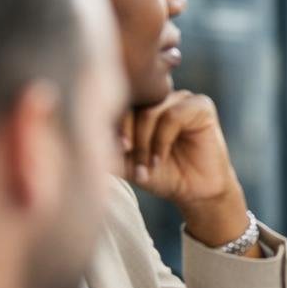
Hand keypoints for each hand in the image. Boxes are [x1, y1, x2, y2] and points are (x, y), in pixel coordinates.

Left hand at [121, 90, 253, 250]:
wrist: (195, 191)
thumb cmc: (161, 174)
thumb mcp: (127, 160)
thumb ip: (109, 144)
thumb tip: (85, 131)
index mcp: (142, 103)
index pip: (117, 101)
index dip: (109, 123)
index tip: (108, 151)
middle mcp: (161, 96)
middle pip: (132, 103)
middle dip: (125, 133)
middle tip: (125, 157)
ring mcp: (182, 98)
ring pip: (150, 110)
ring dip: (143, 141)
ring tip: (145, 166)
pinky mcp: (202, 106)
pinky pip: (172, 116)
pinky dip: (161, 140)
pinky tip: (159, 159)